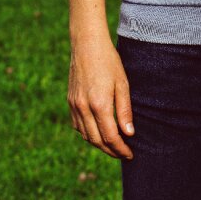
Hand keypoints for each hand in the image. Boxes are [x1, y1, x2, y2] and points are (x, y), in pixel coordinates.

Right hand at [68, 34, 134, 159]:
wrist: (87, 45)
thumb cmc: (109, 62)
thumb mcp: (122, 84)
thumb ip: (125, 110)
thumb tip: (128, 134)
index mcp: (99, 104)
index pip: (110, 137)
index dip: (121, 149)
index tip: (130, 154)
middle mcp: (84, 107)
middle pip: (97, 140)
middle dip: (111, 151)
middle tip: (123, 154)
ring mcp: (75, 105)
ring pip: (85, 135)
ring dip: (99, 144)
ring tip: (113, 146)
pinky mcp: (70, 101)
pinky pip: (77, 125)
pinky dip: (87, 134)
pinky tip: (97, 133)